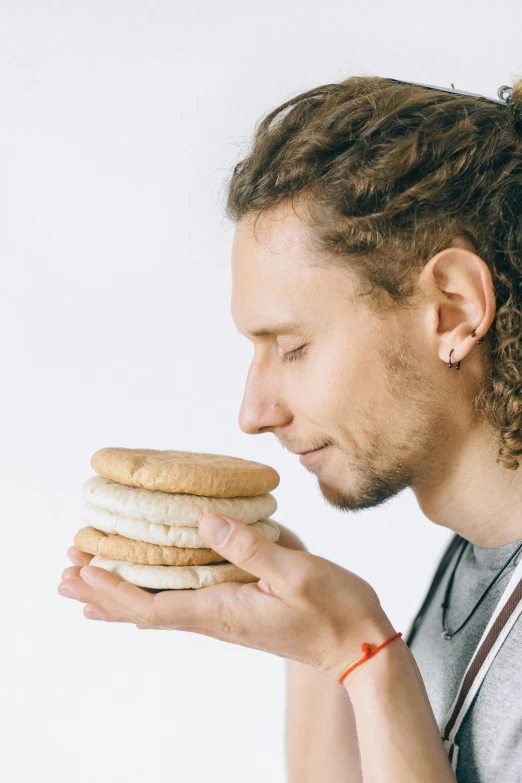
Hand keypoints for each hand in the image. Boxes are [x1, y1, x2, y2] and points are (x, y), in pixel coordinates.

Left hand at [58, 516, 393, 678]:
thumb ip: (251, 547)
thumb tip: (206, 520)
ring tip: (88, 581)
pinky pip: (179, 604)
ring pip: (158, 609)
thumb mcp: (296, 573)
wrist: (357, 646)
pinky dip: (151, 594)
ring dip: (120, 595)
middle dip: (102, 594)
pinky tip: (146, 587)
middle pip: (144, 612)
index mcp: (222, 611)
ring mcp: (224, 618)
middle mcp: (215, 619)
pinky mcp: (235, 612)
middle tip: (65, 575)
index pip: (152, 606)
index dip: (113, 590)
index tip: (83, 571)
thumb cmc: (333, 609)